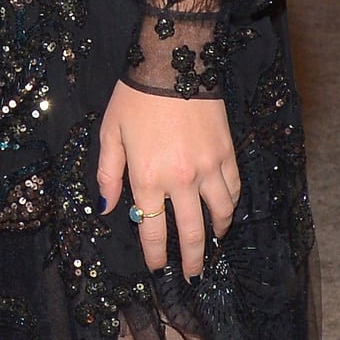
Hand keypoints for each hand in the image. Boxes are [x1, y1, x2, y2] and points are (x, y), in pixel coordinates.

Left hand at [96, 82, 240, 280]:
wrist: (173, 63)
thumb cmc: (135, 98)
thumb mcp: (110, 134)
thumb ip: (108, 175)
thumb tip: (107, 208)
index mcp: (147, 178)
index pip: (153, 230)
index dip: (155, 255)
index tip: (157, 268)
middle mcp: (180, 180)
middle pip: (190, 232)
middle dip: (191, 260)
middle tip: (193, 276)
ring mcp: (207, 167)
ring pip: (219, 214)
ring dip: (216, 234)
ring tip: (213, 244)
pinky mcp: (227, 153)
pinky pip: (233, 189)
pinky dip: (230, 205)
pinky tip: (225, 211)